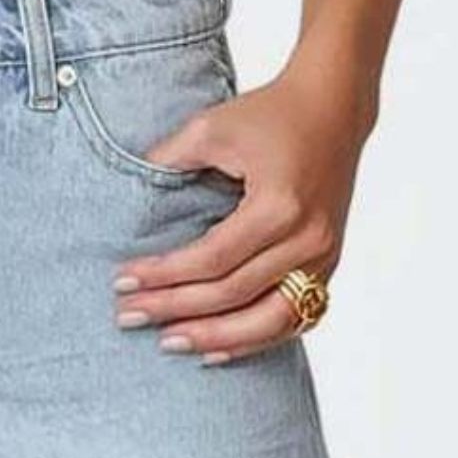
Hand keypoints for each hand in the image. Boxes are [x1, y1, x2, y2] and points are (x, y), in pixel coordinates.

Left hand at [112, 59, 373, 362]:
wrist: (333, 109)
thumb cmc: (271, 114)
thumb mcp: (212, 126)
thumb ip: (169, 160)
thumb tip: (129, 195)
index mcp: (279, 206)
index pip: (212, 258)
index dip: (165, 275)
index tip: (125, 281)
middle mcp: (307, 239)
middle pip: (234, 294)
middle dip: (176, 309)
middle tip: (129, 317)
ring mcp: (324, 256)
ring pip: (269, 321)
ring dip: (217, 338)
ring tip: (169, 343)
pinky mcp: (329, 263)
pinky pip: (296, 317)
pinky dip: (257, 338)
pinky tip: (220, 348)